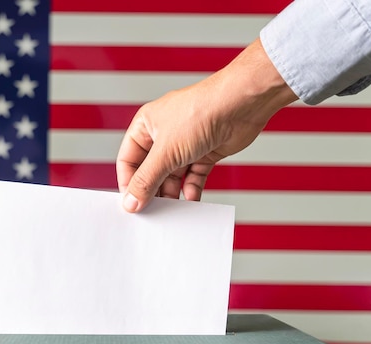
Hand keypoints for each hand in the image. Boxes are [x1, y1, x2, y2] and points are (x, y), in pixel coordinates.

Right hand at [116, 38, 297, 212]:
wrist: (241, 104)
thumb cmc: (201, 112)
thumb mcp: (165, 152)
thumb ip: (146, 180)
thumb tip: (131, 202)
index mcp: (146, 125)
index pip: (128, 159)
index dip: (128, 182)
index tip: (132, 204)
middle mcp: (164, 134)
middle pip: (151, 170)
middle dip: (152, 190)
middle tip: (152, 210)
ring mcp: (186, 143)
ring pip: (172, 175)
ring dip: (172, 192)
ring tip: (172, 209)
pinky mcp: (205, 152)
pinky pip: (193, 176)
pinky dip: (192, 188)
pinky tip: (191, 198)